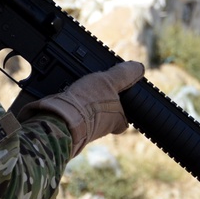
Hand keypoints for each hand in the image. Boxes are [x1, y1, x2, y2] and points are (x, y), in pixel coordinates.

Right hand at [16, 61, 143, 156]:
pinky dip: (70, 107)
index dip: (122, 111)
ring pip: (87, 117)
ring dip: (84, 106)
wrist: (60, 117)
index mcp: (116, 122)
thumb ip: (124, 74)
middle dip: (101, 107)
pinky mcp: (66, 127)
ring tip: (80, 90)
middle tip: (96, 92)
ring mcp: (83, 130)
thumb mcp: (110, 81)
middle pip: (105, 118)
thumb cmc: (88, 103)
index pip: (124, 120)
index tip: (119, 101)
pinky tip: (66, 96)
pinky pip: (71, 115)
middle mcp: (101, 129)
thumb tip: (139, 67)